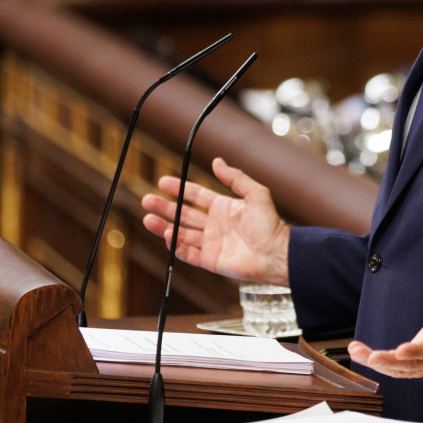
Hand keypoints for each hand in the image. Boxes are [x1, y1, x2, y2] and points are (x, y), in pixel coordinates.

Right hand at [141, 157, 289, 284]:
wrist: (276, 253)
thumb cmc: (270, 224)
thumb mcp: (255, 193)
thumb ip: (235, 178)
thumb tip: (217, 161)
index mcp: (223, 208)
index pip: (196, 196)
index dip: (179, 188)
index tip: (162, 182)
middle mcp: (214, 225)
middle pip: (183, 214)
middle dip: (165, 207)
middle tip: (147, 201)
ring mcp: (211, 243)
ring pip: (181, 233)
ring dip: (164, 226)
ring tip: (148, 219)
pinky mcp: (210, 260)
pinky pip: (188, 253)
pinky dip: (176, 245)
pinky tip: (167, 234)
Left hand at [347, 287, 422, 378]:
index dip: (417, 351)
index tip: (400, 350)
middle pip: (410, 365)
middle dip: (389, 362)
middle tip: (371, 357)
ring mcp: (422, 364)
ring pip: (398, 369)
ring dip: (376, 363)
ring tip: (356, 351)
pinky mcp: (413, 366)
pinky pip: (393, 368)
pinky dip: (376, 364)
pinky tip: (359, 354)